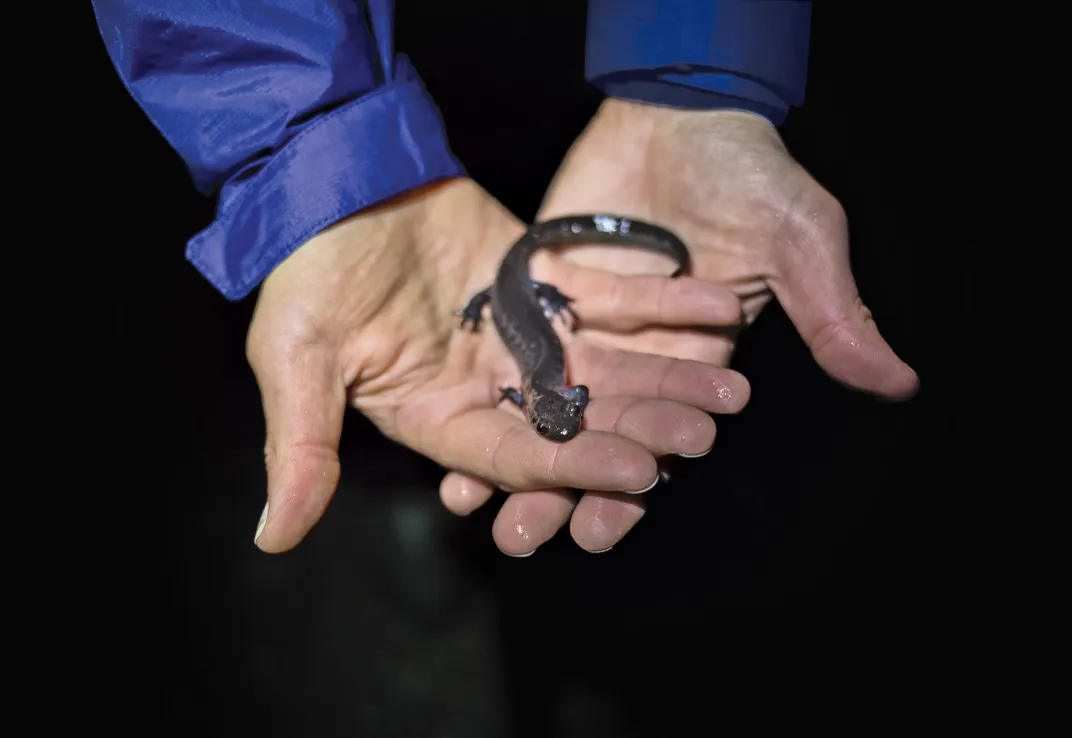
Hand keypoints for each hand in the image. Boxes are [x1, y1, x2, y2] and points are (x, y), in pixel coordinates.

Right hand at [247, 178, 746, 553]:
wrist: (336, 175)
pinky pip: (614, 300)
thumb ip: (302, 444)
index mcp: (436, 418)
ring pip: (607, 367)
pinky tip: (716, 308)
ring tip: (732, 389)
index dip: (575, 466)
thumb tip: (275, 540)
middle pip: (577, 420)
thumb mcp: (297, 355)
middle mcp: (489, 391)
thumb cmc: (307, 268)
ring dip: (667, 377)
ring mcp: (524, 339)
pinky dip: (663, 304)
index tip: (637, 471)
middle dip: (642, 428)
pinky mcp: (548, 289)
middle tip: (706, 433)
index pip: (515, 457)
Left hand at [440, 101, 919, 553]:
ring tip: (473, 503)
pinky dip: (483, 389)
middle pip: (594, 438)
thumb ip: (832, 313)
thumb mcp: (800, 241)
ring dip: (509, 455)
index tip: (600, 529)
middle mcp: (634, 360)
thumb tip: (898, 382)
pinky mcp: (540, 292)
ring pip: (544, 406)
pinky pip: (508, 351)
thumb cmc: (753, 174)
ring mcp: (582, 329)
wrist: (683, 109)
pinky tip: (447, 430)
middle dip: (559, 488)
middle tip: (523, 536)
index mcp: (694, 366)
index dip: (633, 487)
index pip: (662, 443)